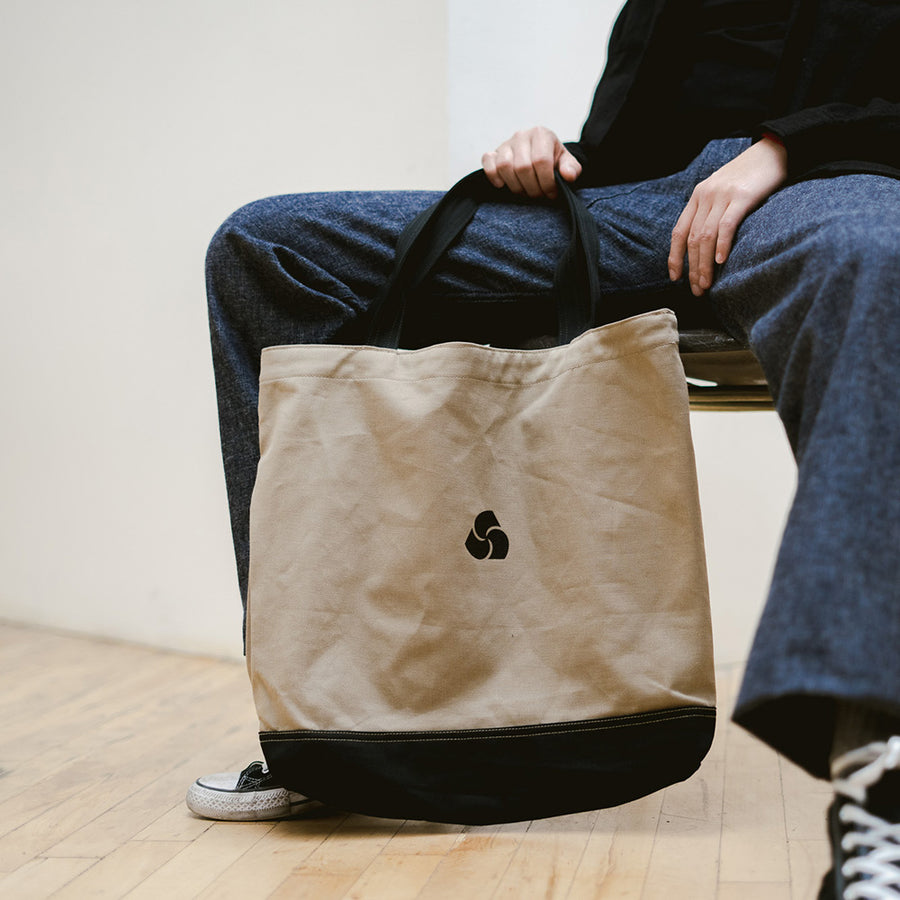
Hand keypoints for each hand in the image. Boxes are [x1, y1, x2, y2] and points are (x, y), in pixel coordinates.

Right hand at [482, 126, 582, 198]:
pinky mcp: (493, 153)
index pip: (541, 161)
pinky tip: (503, 185)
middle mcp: (522, 136)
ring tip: (525, 191)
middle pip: (522, 167)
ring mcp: (506, 144)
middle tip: (539, 195)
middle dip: (532, 188)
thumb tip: (568, 176)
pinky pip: (487, 163)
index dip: (546, 182)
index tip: (551, 193)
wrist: (540, 155)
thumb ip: (572, 168)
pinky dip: (494, 176)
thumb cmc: (553, 161)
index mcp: (541, 134)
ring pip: (505, 167)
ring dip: (515, 186)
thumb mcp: (567, 163)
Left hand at [668, 137, 787, 295]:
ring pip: (706, 236)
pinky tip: (721, 261)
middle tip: (697, 290)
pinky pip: (727, 225)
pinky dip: (722, 244)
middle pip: (692, 239)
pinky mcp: (742, 196)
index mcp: (697, 196)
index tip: (676, 278)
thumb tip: (703, 245)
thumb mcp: (722, 191)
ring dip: (704, 264)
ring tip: (707, 283)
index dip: (675, 257)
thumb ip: (710, 212)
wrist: (774, 151)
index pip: (679, 232)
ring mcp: (723, 195)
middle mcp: (705, 195)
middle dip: (692, 268)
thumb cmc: (749, 177)